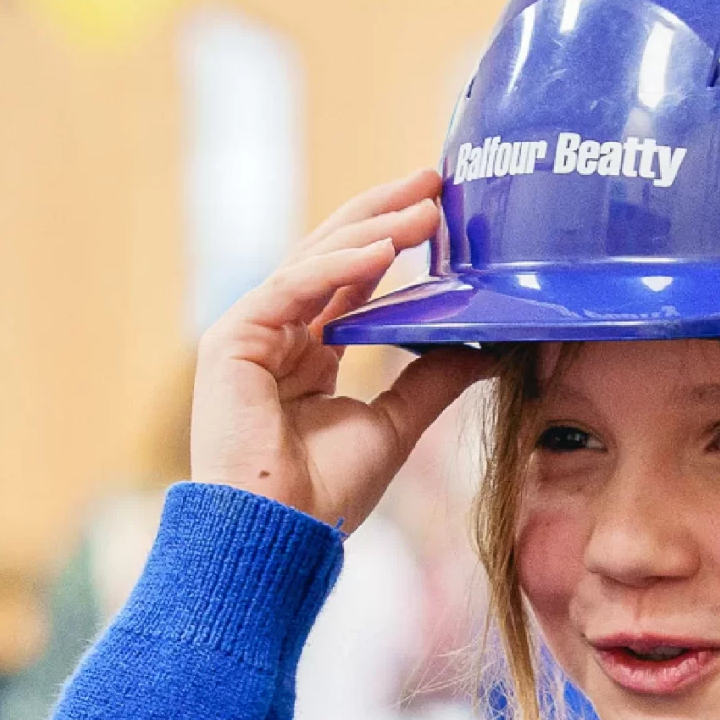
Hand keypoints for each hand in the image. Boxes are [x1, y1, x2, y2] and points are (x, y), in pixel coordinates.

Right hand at [191, 167, 489, 529]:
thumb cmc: (322, 496)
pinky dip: (338, 265)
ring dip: (372, 229)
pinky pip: (292, 287)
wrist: (276, 538)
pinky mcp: (232, 340)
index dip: (393, 240)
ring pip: (314, 262)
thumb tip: (487, 346)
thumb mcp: (395, 425)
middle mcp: (276, 337)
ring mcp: (249, 335)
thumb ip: (432, 380)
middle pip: (331, 256)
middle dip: (384, 214)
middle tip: (435, 181)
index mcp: (307, 356)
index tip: (441, 209)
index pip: (350, 279)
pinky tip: (385, 247)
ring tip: (427, 207)